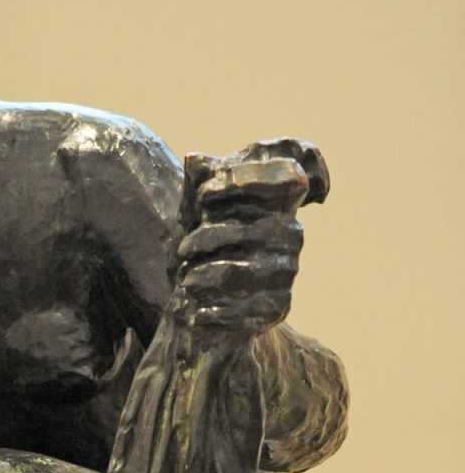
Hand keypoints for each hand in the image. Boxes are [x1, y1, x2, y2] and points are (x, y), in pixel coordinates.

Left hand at [174, 141, 326, 341]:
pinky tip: (197, 313)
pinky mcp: (277, 306)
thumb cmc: (203, 247)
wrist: (206, 302)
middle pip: (252, 228)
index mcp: (277, 204)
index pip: (285, 176)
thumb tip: (194, 158)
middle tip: (182, 249)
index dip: (244, 180)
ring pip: (244, 270)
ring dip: (206, 275)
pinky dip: (217, 312)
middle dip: (209, 237)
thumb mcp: (195, 213)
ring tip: (184, 280)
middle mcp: (290, 235)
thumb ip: (198, 184)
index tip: (202, 194)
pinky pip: (247, 308)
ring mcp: (286, 272)